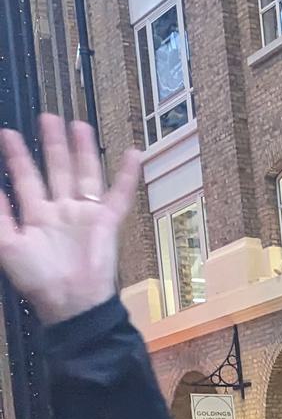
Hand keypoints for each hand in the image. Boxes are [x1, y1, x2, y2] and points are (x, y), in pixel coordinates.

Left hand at [0, 117, 141, 325]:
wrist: (72, 301)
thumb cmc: (39, 279)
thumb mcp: (8, 245)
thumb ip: (0, 215)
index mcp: (37, 216)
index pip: (25, 178)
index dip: (17, 157)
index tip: (8, 133)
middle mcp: (61, 210)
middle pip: (57, 169)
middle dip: (52, 144)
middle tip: (47, 117)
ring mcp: (85, 215)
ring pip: (84, 174)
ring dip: (82, 150)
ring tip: (79, 124)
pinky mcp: (106, 222)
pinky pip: (118, 195)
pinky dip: (126, 176)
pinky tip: (132, 153)